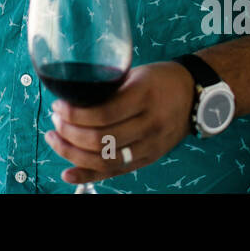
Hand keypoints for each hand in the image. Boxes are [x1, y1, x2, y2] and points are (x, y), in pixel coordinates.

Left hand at [46, 60, 194, 185]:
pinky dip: (89, 175)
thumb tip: (72, 98)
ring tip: (56, 141)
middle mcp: (149, 124)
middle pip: (101, 139)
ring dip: (73, 153)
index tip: (58, 107)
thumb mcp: (135, 74)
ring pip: (105, 160)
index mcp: (144, 96)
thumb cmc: (161, 80)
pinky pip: (115, 172)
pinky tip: (68, 174)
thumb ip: (109, 88)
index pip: (103, 113)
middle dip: (69, 133)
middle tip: (55, 122)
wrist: (194, 95)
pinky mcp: (148, 159)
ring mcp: (150, 145)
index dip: (75, 114)